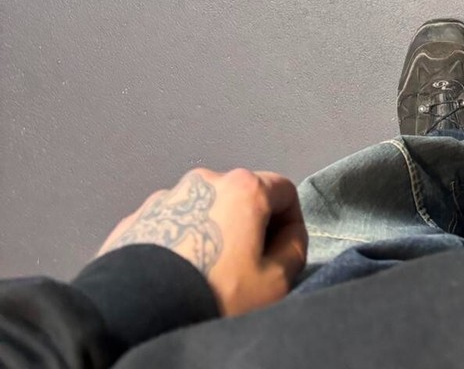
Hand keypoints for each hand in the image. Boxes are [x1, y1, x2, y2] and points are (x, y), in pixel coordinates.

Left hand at [97, 168, 307, 316]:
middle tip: (245, 269)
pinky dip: (179, 243)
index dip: (291, 224)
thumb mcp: (275, 282)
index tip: (283, 254)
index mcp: (244, 187)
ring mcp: (165, 198)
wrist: (135, 316)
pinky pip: (170, 226)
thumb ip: (295, 248)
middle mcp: (205, 181)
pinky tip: (174, 276)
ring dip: (212, 233)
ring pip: (204, 211)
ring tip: (204, 275)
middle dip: (249, 228)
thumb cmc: (213, 295)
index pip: (285, 191)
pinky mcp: (135, 220)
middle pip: (242, 199)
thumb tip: (289, 236)